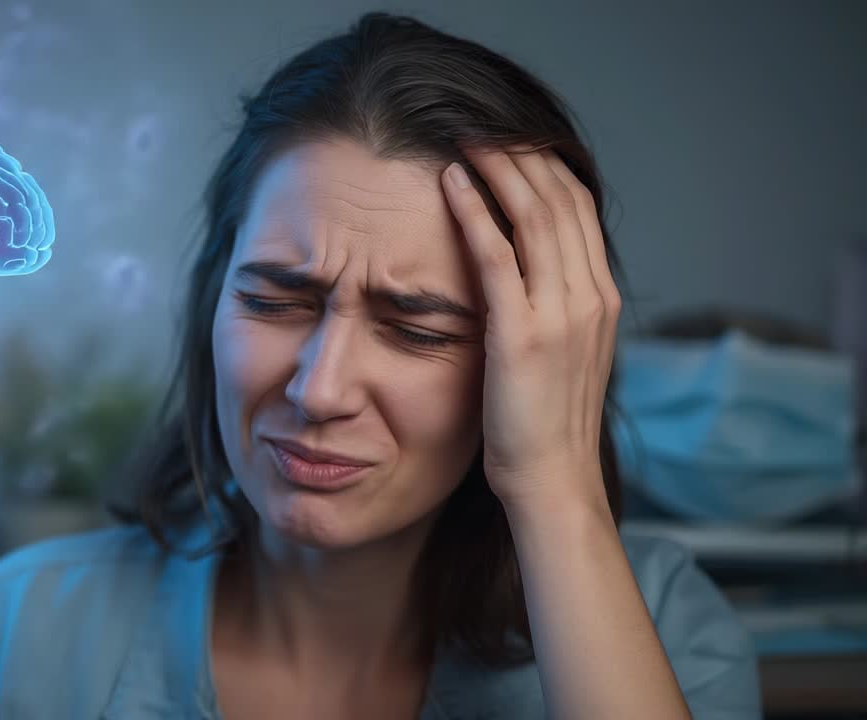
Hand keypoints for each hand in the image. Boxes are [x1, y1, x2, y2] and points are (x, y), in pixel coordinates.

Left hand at [440, 145, 620, 509]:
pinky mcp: (523, 333)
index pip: (578, 210)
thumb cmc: (543, 424)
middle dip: (521, 156)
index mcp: (600, 298)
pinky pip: (497, 255)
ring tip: (463, 139)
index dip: (544, 169)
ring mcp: (562, 313)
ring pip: (535, 216)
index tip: (511, 144)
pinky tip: (451, 184)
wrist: (553, 481)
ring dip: (498, 169)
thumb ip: (551, 307)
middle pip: (560, 200)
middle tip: (481, 126)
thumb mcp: (561, 354)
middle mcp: (590, 296)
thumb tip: (524, 273)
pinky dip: (475, 212)